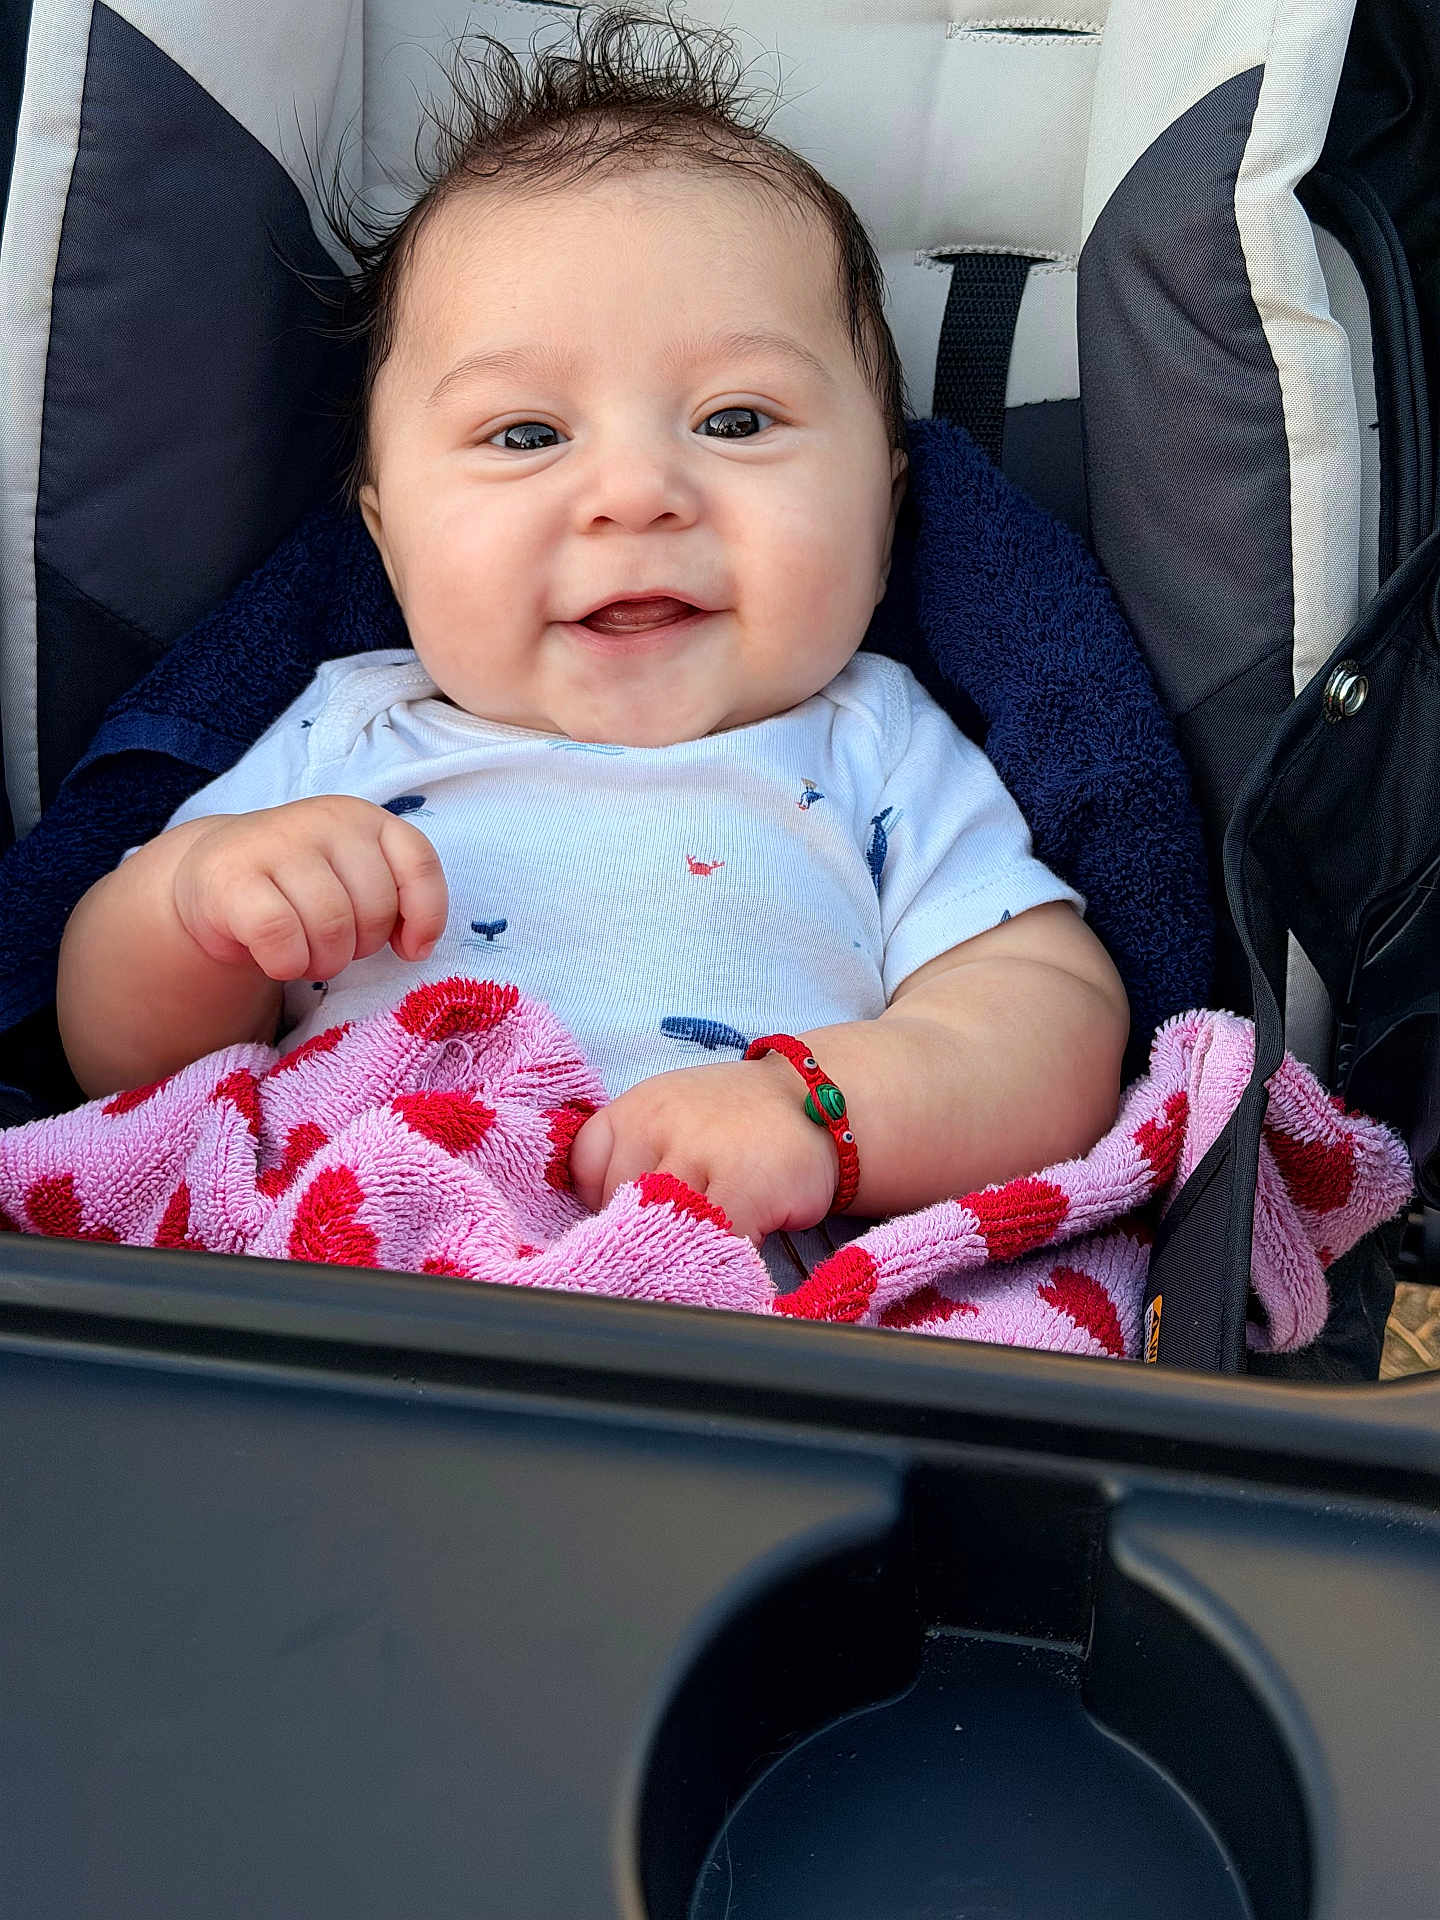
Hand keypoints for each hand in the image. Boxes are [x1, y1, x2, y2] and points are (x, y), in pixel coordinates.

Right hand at [171, 796, 448, 981]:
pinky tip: (277, 958)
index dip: (425, 916)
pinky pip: (282, 937)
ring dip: (324, 962)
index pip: (418, 863)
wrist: (213, 876)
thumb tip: (417, 946)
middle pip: (375, 908)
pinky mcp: (232, 876)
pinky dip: (287, 964)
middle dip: (362, 947)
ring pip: (332, 926)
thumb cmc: (298, 886)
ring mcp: (275, 842)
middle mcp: (323, 820)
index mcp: (362, 818)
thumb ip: (395, 898)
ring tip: (306, 954)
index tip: (409, 949)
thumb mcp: (353, 879)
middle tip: (334, 946)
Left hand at [568, 1055, 839, 1246]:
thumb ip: (632, 1158)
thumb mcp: (672, 1118)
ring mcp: (702, 1152)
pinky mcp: (746, 1186)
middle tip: (678, 1230)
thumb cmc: (737, 1120)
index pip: (583, 1173)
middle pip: (617, 1209)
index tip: (634, 1211)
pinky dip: (720, 1259)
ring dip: (680, 1250)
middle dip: (644, 1231)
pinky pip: (711, 1245)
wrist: (820, 1098)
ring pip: (659, 1231)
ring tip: (705, 1241)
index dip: (604, 1202)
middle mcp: (660, 1123)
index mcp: (636, 1109)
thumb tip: (600, 1227)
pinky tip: (740, 1244)